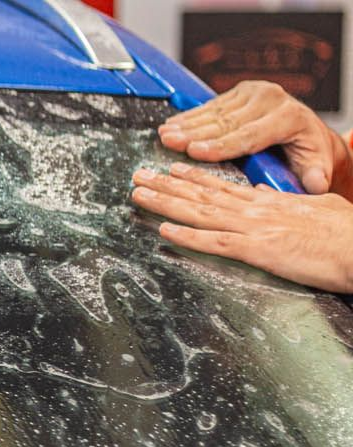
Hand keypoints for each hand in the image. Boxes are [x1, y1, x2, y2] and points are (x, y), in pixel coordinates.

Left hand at [131, 164, 352, 293]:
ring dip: (166, 203)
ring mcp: (255, 229)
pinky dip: (188, 236)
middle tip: (139, 175)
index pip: (224, 187)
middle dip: (167, 185)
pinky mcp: (259, 250)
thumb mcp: (314, 210)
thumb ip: (287, 204)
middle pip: (203, 195)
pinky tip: (165, 231)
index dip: (194, 177)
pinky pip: (215, 243)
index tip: (172, 169)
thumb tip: (268, 197)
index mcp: (269, 203)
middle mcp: (256, 210)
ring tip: (140, 194)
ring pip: (201, 212)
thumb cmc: (345, 234)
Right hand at [158, 81, 352, 197]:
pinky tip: (172, 124)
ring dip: (186, 124)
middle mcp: (270, 99)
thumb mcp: (316, 165)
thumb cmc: (308, 154)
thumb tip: (317, 182)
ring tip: (165, 133)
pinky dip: (190, 117)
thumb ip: (316, 175)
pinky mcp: (240, 92)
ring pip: (215, 112)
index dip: (219, 145)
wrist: (307, 133)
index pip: (248, 135)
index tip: (195, 151)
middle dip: (194, 132)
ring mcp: (253, 93)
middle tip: (170, 141)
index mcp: (287, 117)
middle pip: (225, 121)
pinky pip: (212, 106)